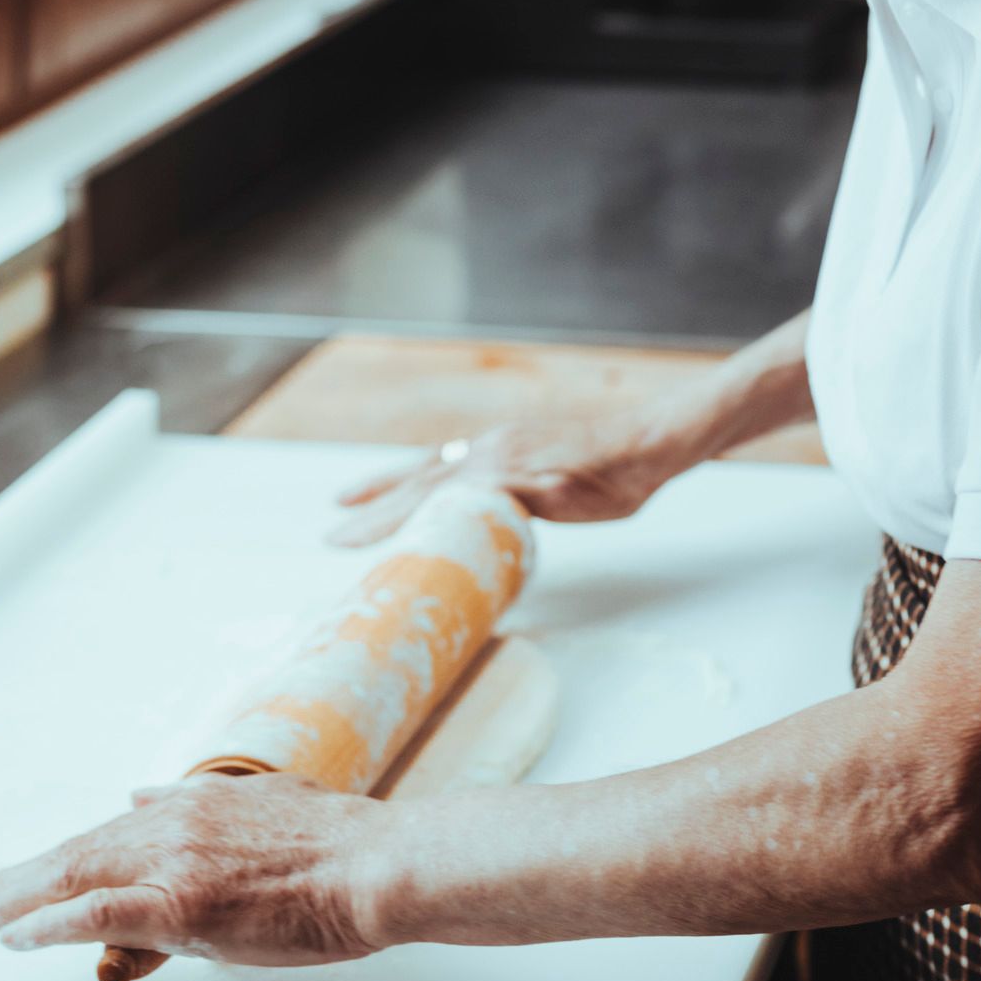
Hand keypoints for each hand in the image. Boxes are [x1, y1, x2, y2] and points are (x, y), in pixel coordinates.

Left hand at [0, 772, 392, 966]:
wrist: (376, 863)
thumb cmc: (335, 843)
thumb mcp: (261, 801)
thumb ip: (197, 805)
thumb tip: (140, 797)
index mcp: (193, 806)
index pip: (103, 837)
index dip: (51, 862)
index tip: (12, 880)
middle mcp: (175, 824)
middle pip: (73, 855)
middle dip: (10, 882)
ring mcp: (177, 863)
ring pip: (73, 878)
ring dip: (13, 900)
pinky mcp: (185, 904)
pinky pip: (100, 914)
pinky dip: (54, 923)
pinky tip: (18, 936)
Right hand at [329, 406, 678, 546]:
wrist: (651, 442)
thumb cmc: (619, 480)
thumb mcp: (576, 497)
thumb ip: (530, 493)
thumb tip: (489, 494)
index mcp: (497, 466)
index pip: (425, 496)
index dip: (382, 519)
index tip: (341, 537)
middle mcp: (489, 450)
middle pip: (418, 480)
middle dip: (371, 507)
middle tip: (329, 531)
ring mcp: (500, 445)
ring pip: (432, 466)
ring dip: (390, 485)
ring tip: (350, 497)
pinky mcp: (515, 446)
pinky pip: (455, 459)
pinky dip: (426, 472)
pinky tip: (423, 478)